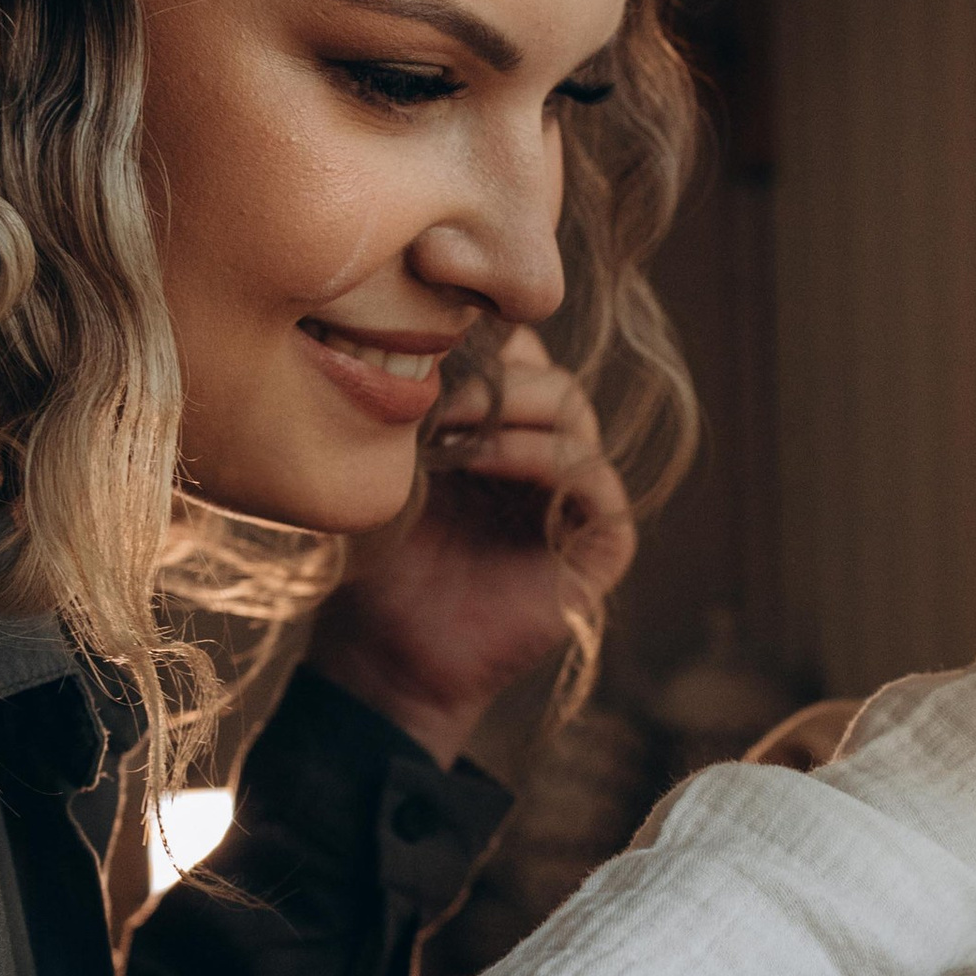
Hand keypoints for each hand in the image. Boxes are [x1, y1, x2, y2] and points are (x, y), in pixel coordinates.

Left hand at [308, 325, 636, 763]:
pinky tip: (481, 463)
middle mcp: (545, 459)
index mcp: (502, 430)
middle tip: (434, 395)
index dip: (480, 339)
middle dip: (495, 375)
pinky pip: (595, 482)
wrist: (386, 654)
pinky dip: (542, 459)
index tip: (421, 344)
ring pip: (574, 415)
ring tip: (450, 432)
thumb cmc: (376, 559)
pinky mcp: (599, 548)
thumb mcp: (386, 461)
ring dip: (512, 413)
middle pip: (550, 377)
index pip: (519, 352)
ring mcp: (575, 502)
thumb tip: (422, 321)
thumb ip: (418, 397)